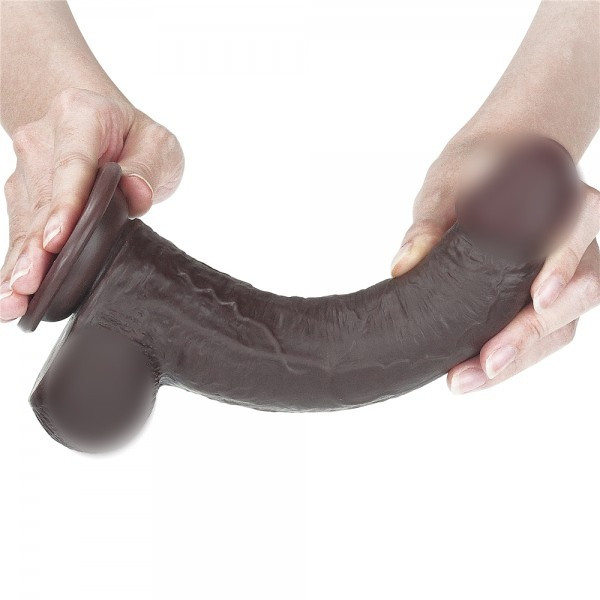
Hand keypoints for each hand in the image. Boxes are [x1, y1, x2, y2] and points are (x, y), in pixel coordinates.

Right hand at [0, 88, 183, 321]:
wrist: (100, 122)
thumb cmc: (132, 137)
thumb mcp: (158, 143)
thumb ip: (150, 165)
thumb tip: (136, 194)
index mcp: (80, 117)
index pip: (72, 164)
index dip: (64, 204)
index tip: (57, 239)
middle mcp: (44, 142)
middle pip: (41, 201)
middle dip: (34, 249)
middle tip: (27, 285)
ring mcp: (29, 170)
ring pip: (25, 222)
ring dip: (20, 263)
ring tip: (12, 300)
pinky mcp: (24, 195)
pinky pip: (21, 232)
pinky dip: (17, 263)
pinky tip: (10, 293)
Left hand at [390, 136, 599, 393]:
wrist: (492, 168)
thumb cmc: (476, 170)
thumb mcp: (448, 183)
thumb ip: (431, 219)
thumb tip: (403, 265)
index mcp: (565, 200)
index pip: (578, 230)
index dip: (564, 265)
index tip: (539, 297)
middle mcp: (579, 241)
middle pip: (580, 293)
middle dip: (532, 335)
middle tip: (486, 363)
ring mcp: (569, 274)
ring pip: (564, 326)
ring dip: (521, 359)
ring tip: (466, 380)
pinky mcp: (547, 299)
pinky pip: (544, 336)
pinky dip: (513, 358)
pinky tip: (473, 373)